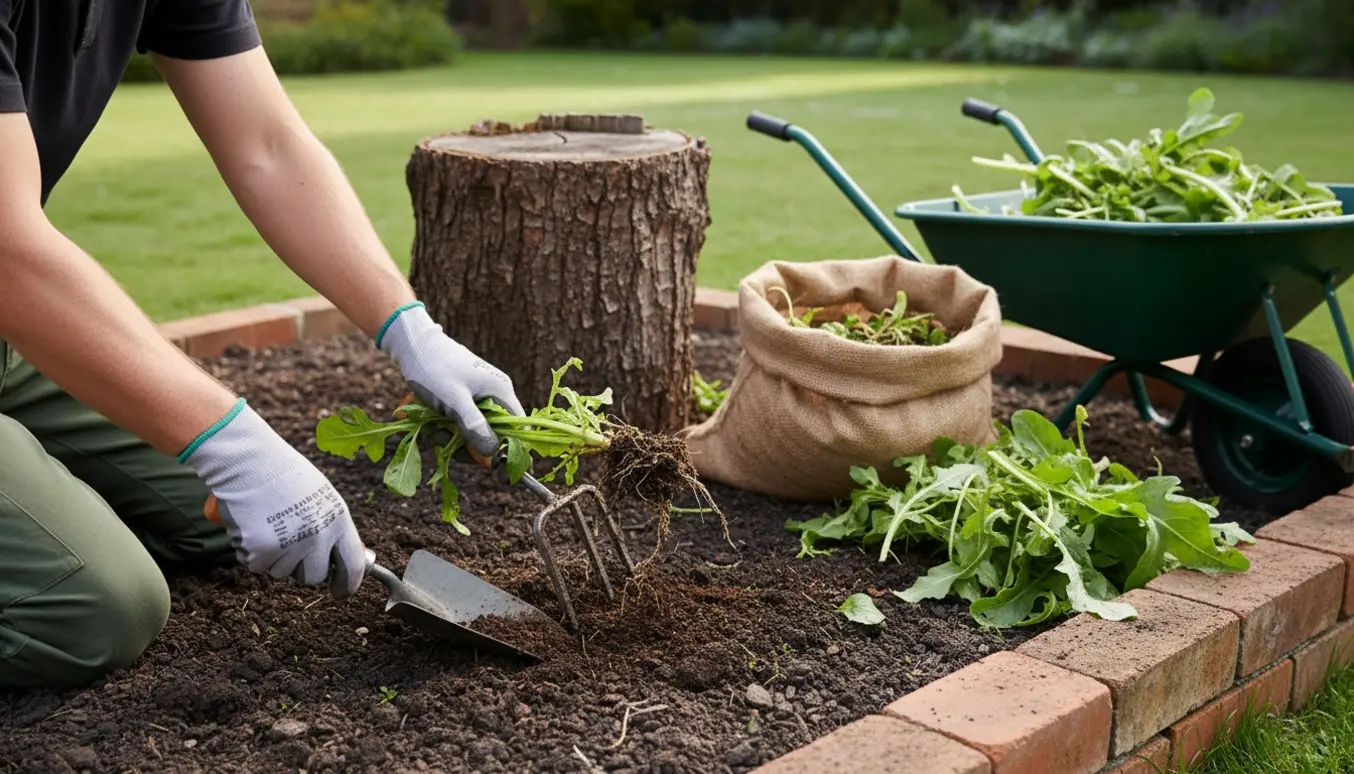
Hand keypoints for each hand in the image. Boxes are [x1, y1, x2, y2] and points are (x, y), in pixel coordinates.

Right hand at [182, 399, 366, 597]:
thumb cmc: (283, 475)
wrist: (248, 461)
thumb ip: (331, 528)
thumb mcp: (321, 498)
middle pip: (314, 577)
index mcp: (338, 520)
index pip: (353, 565)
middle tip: (288, 542)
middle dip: (301, 568)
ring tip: (268, 523)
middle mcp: (317, 537)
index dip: (348, 584)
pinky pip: (256, 566)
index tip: (340, 592)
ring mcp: (288, 546)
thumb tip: (340, 558)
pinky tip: (251, 525)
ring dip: (274, 557)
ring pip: (281, 572)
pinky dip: (251, 552)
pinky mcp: (259, 552)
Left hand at [377, 302, 523, 456]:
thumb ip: (475, 427)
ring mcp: (480, 395)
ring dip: (454, 436)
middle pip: (495, 432)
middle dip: (470, 443)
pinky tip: (432, 421)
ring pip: (476, 429)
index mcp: (500, 391)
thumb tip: (494, 455)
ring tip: (433, 427)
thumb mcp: (454, 401)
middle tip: (447, 441)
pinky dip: (448, 426)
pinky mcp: (466, 397)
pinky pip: (463, 421)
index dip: (505, 447)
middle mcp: (495, 393)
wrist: (413, 345)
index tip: (482, 460)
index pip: (518, 427)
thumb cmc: (434, 369)